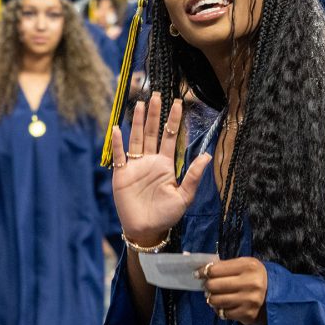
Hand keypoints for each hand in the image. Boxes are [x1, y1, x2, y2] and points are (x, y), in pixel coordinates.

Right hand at [110, 92, 211, 245]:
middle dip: (156, 114)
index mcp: (166, 164)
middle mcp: (150, 161)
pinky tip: (118, 128)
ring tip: (142, 104)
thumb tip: (207, 155)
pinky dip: (117, 142)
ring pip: (137, 138)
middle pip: (153, 133)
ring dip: (139, 122)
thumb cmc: (166, 215)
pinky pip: (119, 155)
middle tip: (158, 94)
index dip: (174, 120)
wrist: (146, 229)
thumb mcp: (184, 197)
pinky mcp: (122, 174)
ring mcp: (135, 166)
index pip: (170, 137)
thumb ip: (192, 176)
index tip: (178, 103)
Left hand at [199, 257, 267, 324]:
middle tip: (207, 286)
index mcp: (248, 267)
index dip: (203, 272)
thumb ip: (225, 266)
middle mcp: (250, 283)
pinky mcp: (248, 314)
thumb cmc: (255, 276)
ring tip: (214, 296)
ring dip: (212, 299)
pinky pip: (224, 313)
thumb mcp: (245, 265)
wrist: (276, 295)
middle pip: (213, 285)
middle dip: (206, 286)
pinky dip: (221, 310)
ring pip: (216, 301)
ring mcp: (249, 300)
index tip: (198, 274)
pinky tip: (224, 305)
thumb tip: (200, 267)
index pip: (215, 270)